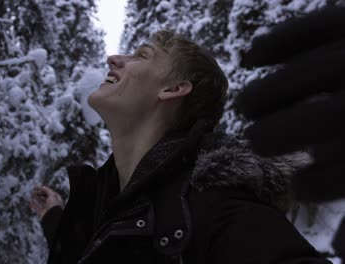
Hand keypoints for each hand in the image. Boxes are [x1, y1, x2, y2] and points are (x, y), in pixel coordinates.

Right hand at [30, 186, 63, 219]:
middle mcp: (51, 203)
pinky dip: (33, 204)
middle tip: (33, 189)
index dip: (44, 189)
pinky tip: (30, 200)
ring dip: (36, 197)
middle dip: (39, 193)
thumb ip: (47, 190)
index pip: (49, 192)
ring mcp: (46, 208)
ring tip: (31, 193)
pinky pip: (37, 207)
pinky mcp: (42, 213)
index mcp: (56, 199)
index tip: (38, 187)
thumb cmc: (54, 205)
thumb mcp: (52, 195)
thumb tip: (42, 187)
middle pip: (44, 196)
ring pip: (40, 201)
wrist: (52, 216)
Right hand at [234, 6, 344, 201]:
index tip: (299, 188)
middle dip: (282, 133)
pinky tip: (252, 57)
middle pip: (326, 116)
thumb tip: (339, 230)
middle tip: (255, 142)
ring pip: (314, 70)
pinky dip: (277, 40)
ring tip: (244, 106)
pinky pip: (312, 26)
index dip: (325, 181)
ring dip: (269, 92)